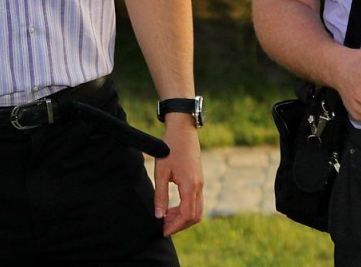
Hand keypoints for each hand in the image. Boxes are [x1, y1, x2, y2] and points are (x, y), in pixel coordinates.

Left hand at [154, 117, 203, 235]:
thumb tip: (159, 216)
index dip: (175, 226)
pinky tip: (173, 207)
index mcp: (190, 186)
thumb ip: (161, 196)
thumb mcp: (161, 172)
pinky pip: (196, 201)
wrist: (183, 130)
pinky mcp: (199, 180)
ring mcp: (201, 184)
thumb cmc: (170, 148)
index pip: (186, 215)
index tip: (163, 231)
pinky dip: (186, 209)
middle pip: (195, 216)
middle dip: (180, 225)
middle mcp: (199, 187)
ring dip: (183, 218)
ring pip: (197, 210)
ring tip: (166, 217)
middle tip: (164, 226)